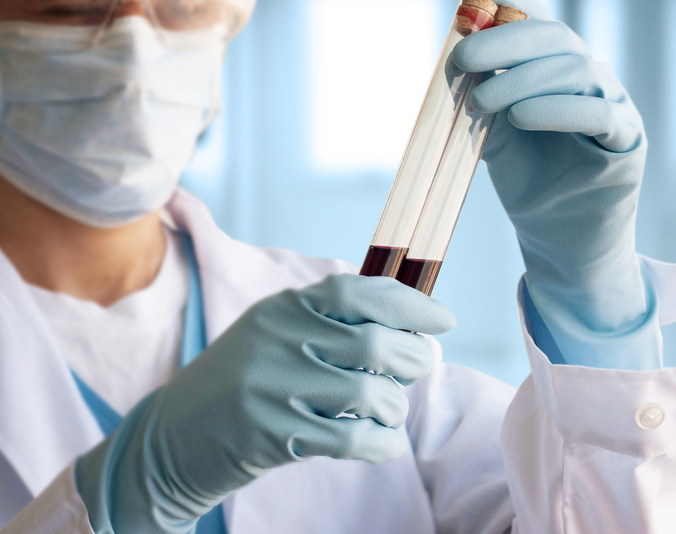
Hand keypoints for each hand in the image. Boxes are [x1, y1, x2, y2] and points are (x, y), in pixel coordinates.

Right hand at [75, 274, 454, 532]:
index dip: (411, 304)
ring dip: (396, 407)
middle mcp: (281, 341)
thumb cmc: (241, 382)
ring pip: (374, 394)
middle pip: (379, 345)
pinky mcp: (277, 436)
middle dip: (413, 360)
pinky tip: (382, 442)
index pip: (360, 293)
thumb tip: (408, 323)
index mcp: (284, 308)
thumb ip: (330, 321)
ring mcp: (276, 389)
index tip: (444, 320)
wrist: (170, 439)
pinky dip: (384, 443)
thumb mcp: (274, 333)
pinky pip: (356, 438)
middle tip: (414, 370)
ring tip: (388, 410)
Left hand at [449, 0, 659, 369]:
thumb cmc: (531, 184)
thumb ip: (481, 92)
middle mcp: (588, 76)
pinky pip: (600, 114)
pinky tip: (521, 118)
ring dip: (522, 79)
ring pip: (576, 68)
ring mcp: (614, 104)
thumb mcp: (494, 131)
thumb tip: (455, 53)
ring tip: (484, 102)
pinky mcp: (628, 141)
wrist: (562, 242)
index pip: (532, 14)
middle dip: (502, 41)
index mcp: (554, 67)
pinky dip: (557, 109)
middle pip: (553, 35)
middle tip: (461, 61)